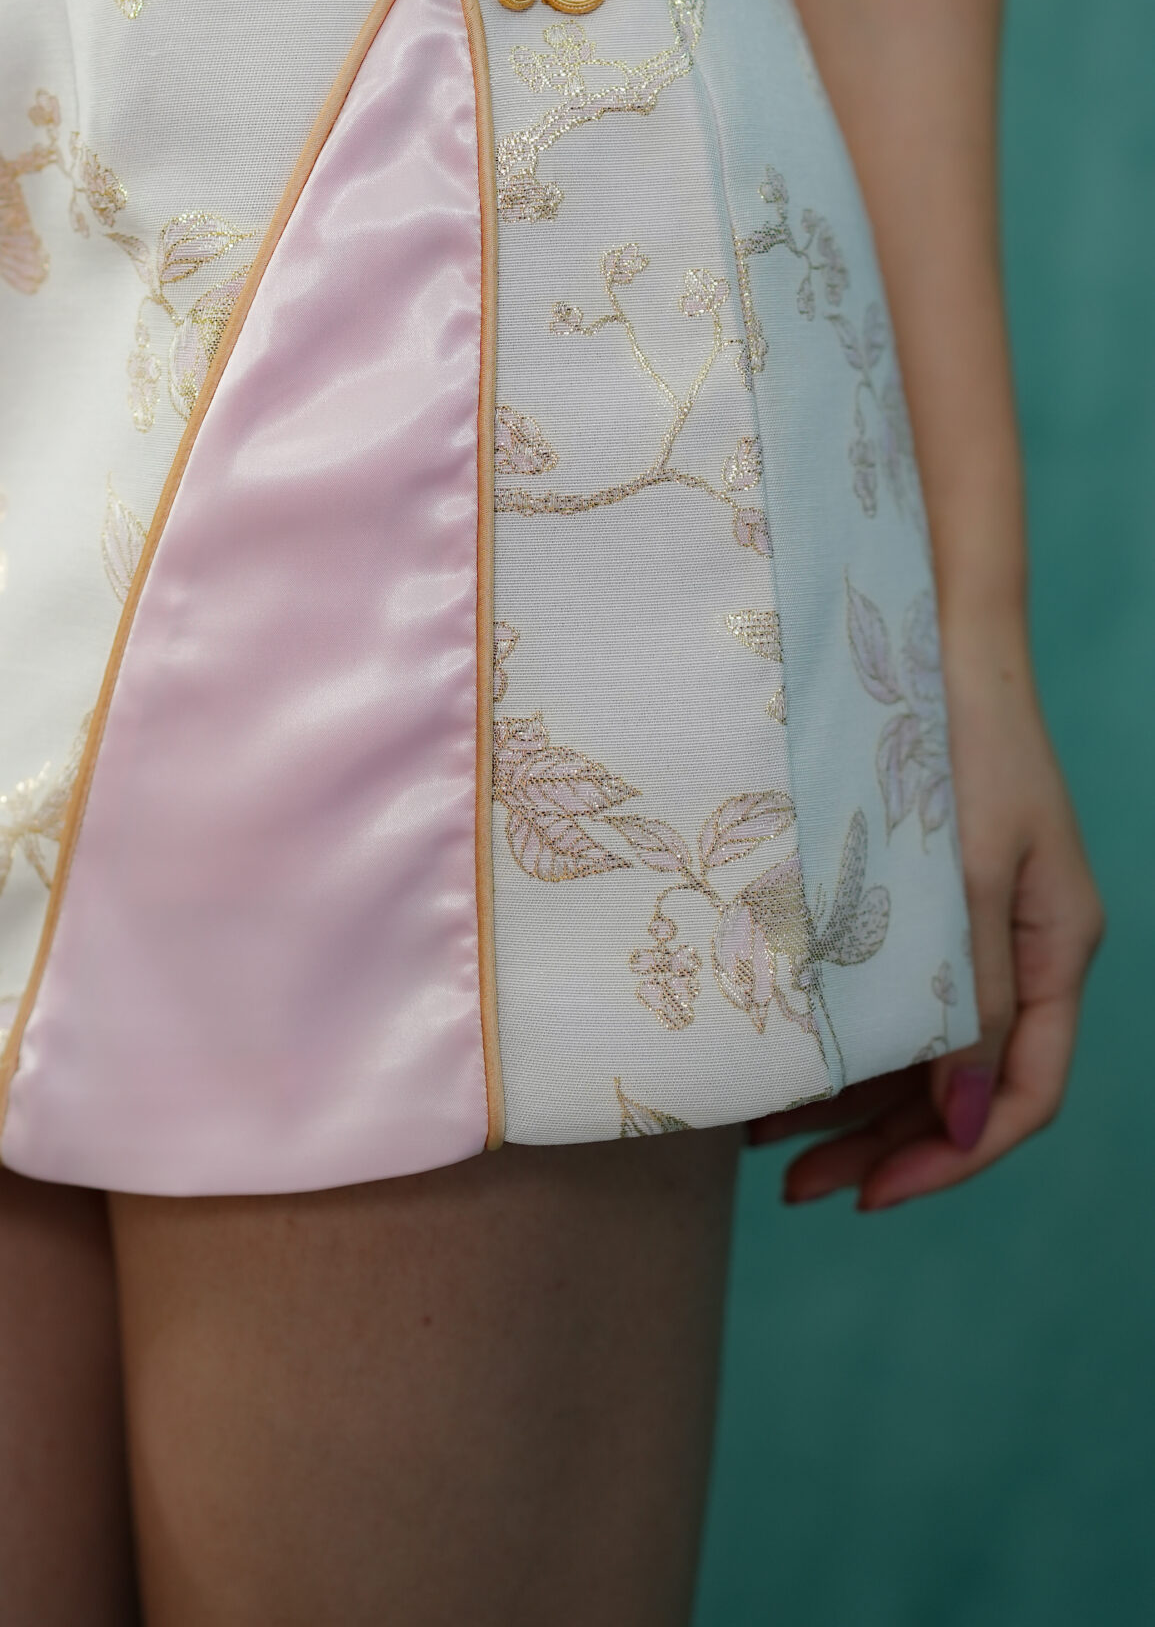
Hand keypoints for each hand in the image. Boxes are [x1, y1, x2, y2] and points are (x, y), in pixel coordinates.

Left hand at [750, 620, 1102, 1207]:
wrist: (930, 626)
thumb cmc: (953, 736)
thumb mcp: (964, 875)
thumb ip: (964, 994)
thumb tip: (956, 1120)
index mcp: (1055, 948)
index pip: (1023, 1091)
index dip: (953, 1157)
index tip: (870, 1196)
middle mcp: (1021, 947)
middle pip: (963, 1084)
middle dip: (886, 1146)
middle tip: (797, 1191)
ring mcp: (973, 921)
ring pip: (921, 1047)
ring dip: (853, 1104)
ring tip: (769, 1148)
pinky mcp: (925, 893)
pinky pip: (892, 992)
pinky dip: (843, 1037)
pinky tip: (779, 1065)